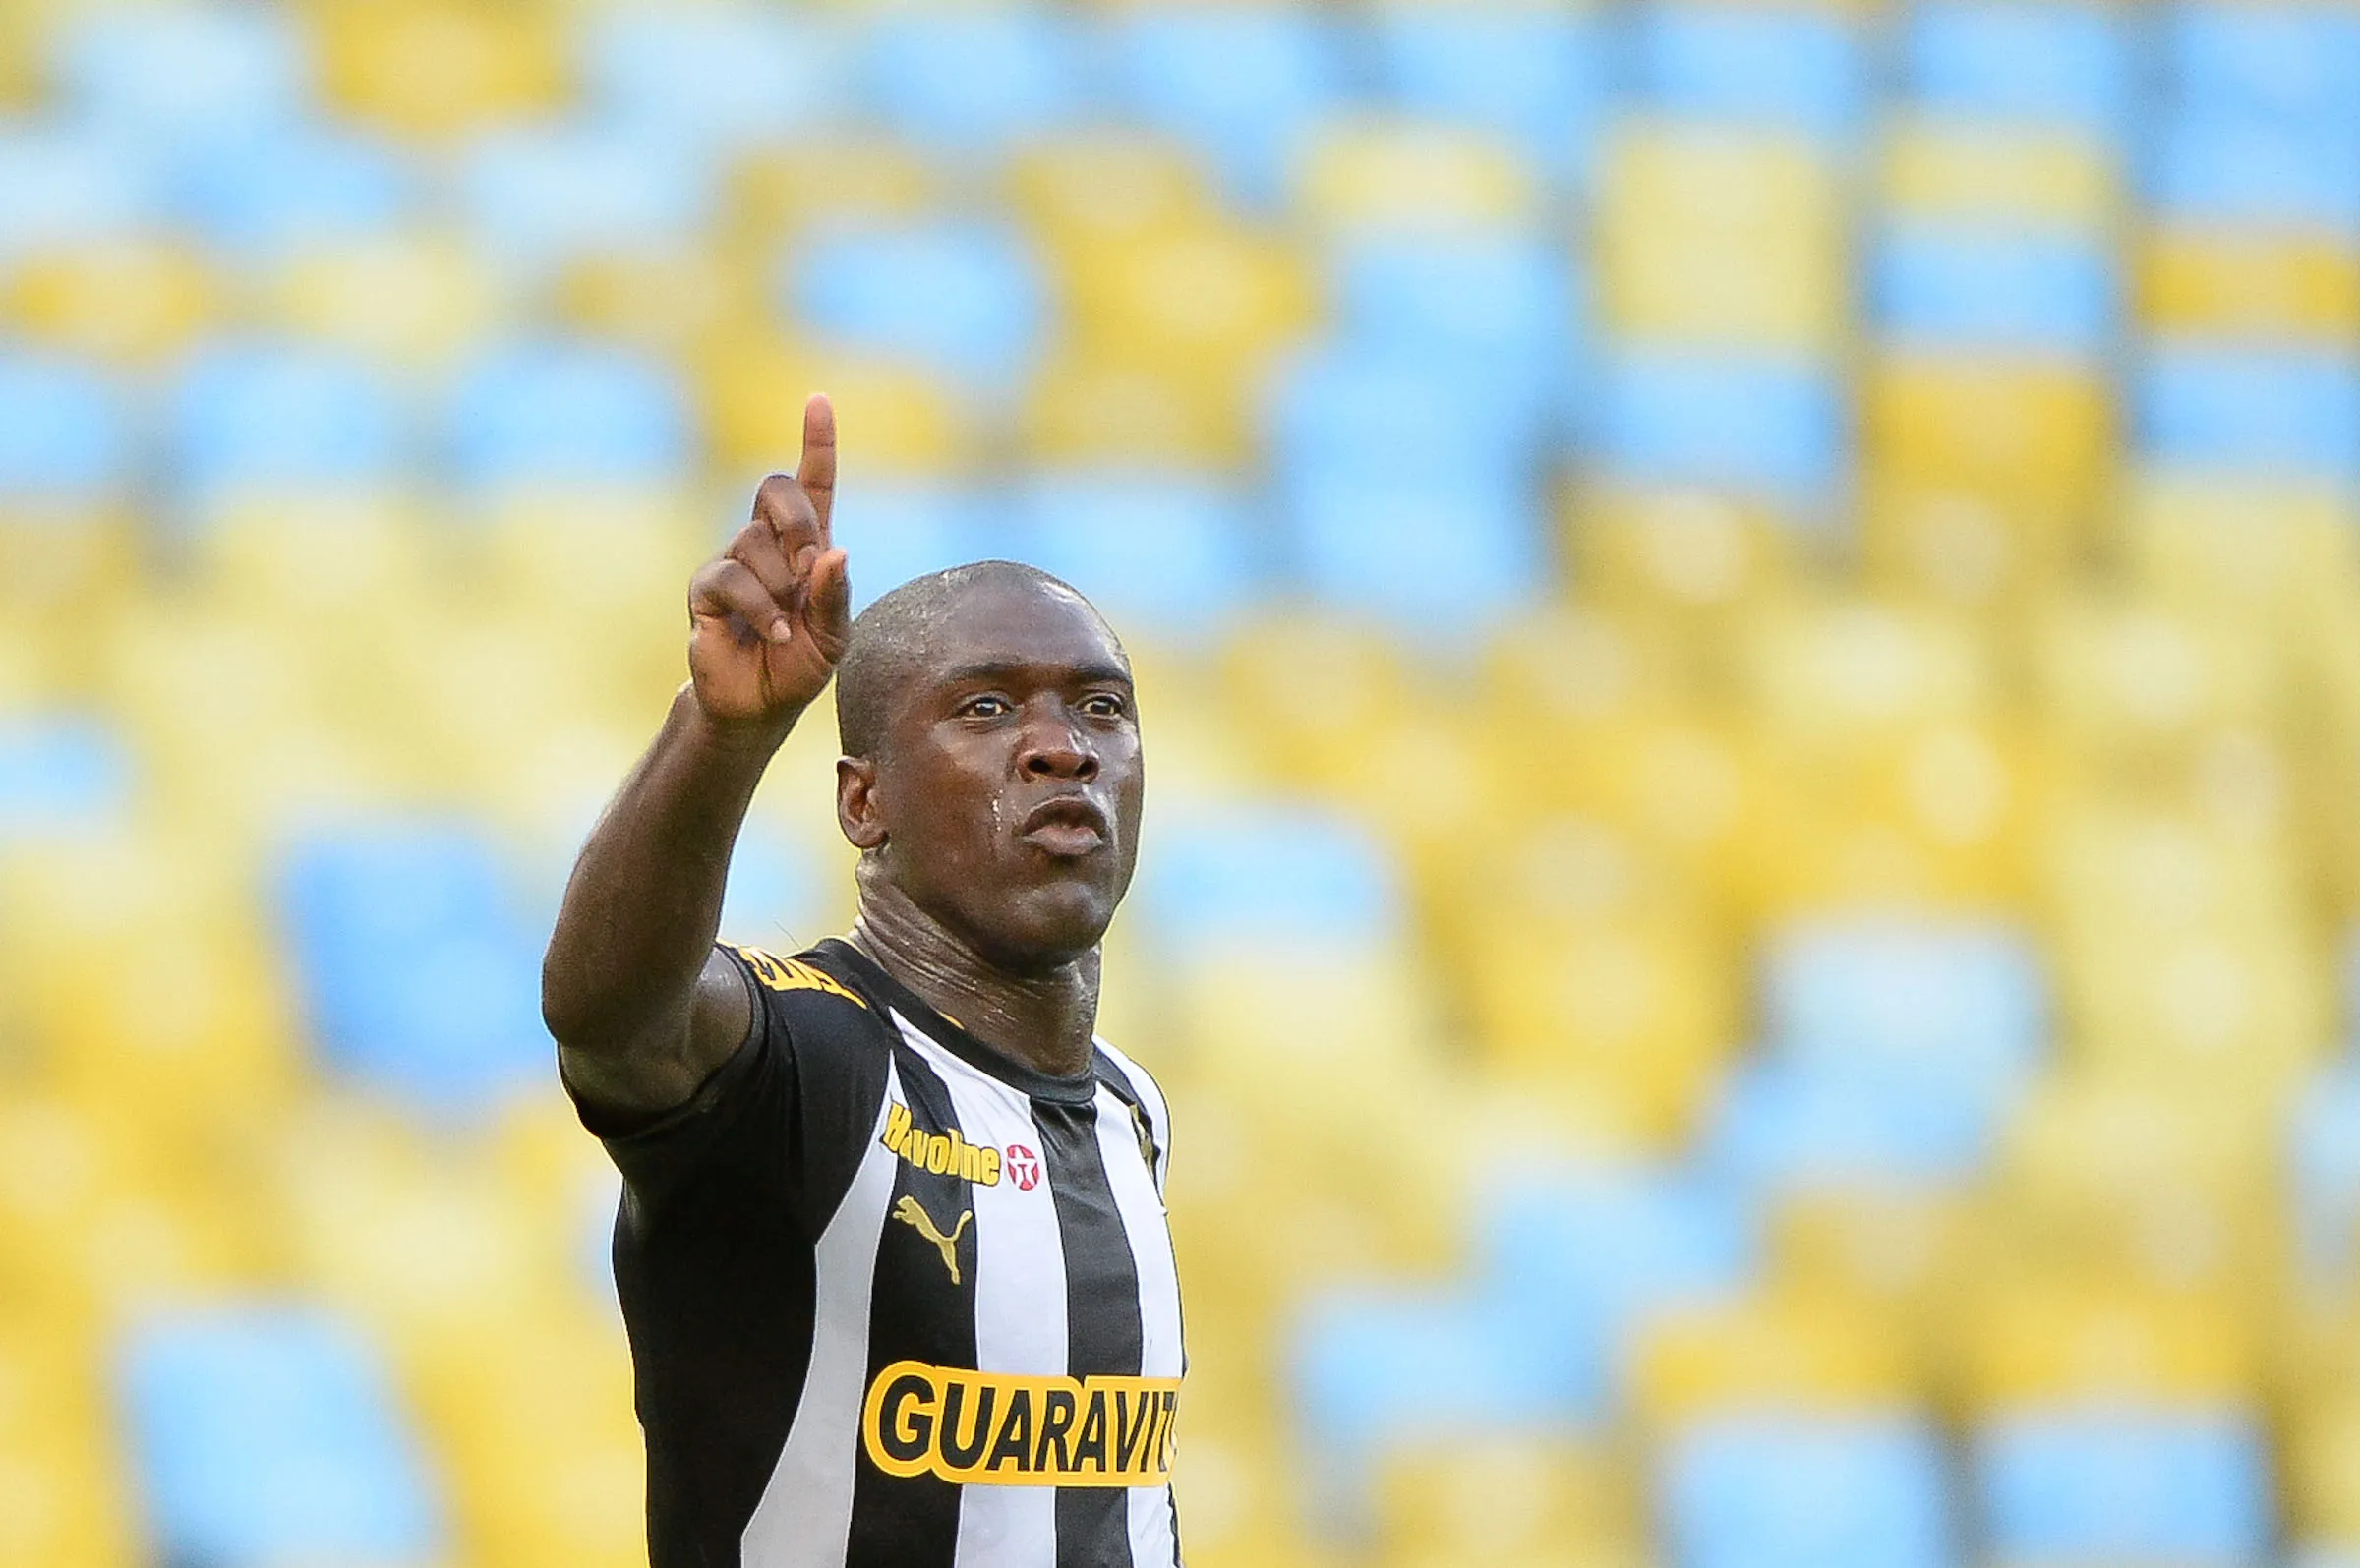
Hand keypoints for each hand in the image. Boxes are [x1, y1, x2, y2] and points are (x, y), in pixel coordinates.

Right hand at [687, 395, 850, 728]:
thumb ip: (835, 595)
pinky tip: (777, 634)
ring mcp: (733, 560)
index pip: (813, 483)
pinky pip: (733, 577)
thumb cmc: (801, 666)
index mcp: (807, 546)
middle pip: (777, 488)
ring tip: (788, 625)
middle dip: (800, 523)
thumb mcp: (833, 634)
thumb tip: (836, 553)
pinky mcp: (705, 587)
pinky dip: (763, 609)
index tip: (819, 400)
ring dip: (782, 586)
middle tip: (810, 570)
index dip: (816, 442)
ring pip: (755, 540)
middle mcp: (766, 542)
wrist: (758, 706)